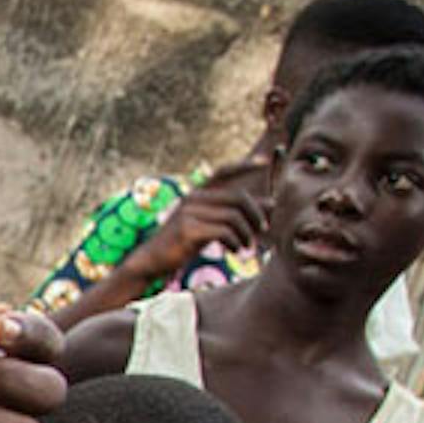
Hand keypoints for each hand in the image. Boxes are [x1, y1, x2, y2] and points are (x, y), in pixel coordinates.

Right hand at [121, 157, 269, 281]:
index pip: (224, 172)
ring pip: (234, 217)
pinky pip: (224, 232)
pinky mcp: (187, 229)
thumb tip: (271, 203)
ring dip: (247, 234)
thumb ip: (235, 213)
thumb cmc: (184, 242)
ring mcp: (189, 212)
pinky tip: (233, 250)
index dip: (245, 165)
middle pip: (239, 197)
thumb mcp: (211, 224)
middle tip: (263, 229)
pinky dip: (234, 242)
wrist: (152, 260)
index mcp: (198, 193)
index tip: (265, 162)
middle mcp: (193, 198)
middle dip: (256, 214)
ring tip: (247, 246)